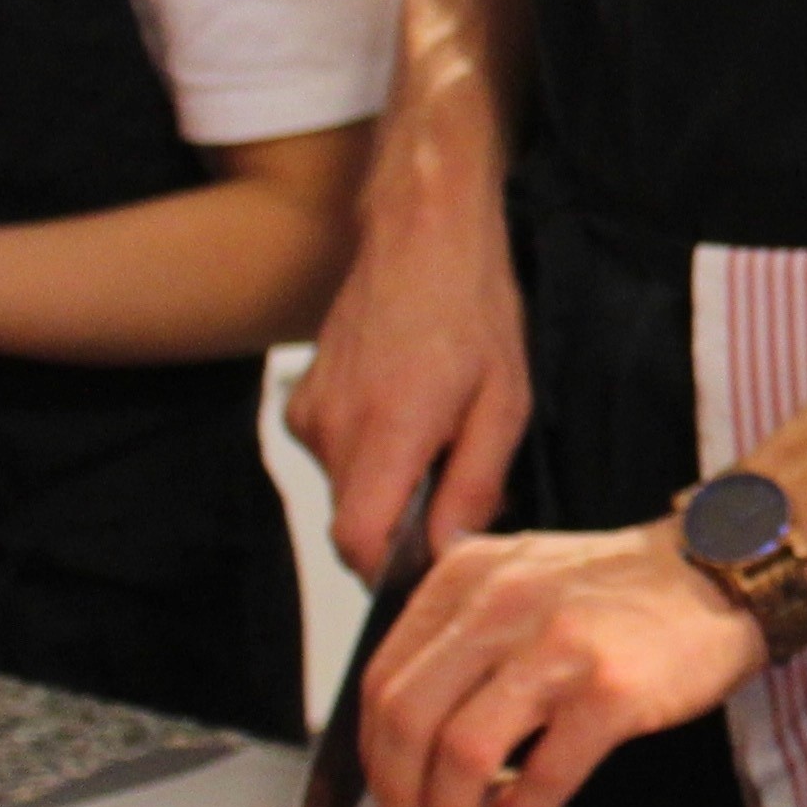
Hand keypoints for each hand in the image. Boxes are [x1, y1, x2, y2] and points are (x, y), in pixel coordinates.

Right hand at [288, 150, 531, 576]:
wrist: (421, 235)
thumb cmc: (473, 308)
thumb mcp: (505, 403)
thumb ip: (474, 484)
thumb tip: (450, 553)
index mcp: (389, 428)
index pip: (359, 541)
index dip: (393, 571)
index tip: (431, 569)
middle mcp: (335, 427)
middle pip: (355, 525)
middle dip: (405, 530)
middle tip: (457, 494)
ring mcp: (310, 414)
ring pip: (348, 493)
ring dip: (392, 487)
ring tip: (438, 438)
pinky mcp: (301, 403)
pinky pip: (336, 459)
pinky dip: (371, 457)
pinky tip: (408, 414)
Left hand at [359, 521, 760, 806]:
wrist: (719, 571)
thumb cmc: (623, 590)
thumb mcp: (521, 578)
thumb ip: (462, 634)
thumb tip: (405, 734)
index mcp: (468, 577)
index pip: (381, 676)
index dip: (371, 750)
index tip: (387, 784)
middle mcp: (503, 603)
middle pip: (406, 718)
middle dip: (399, 791)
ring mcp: (557, 644)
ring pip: (460, 750)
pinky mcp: (610, 689)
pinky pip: (540, 772)